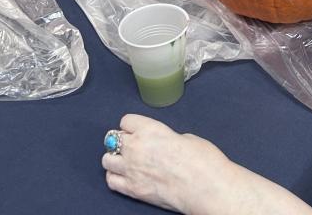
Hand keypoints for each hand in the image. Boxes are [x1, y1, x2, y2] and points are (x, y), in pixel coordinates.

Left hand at [103, 115, 236, 214]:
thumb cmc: (201, 160)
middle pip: (113, 138)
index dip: (132, 125)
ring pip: (107, 159)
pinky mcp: (132, 190)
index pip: (126, 121)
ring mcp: (132, 169)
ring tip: (125, 161)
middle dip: (121, 141)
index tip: (136, 129)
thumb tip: (161, 145)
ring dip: (115, 158)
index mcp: (150, 129)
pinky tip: (124, 176)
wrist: (205, 186)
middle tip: (131, 145)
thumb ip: (166, 138)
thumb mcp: (185, 138)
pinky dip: (115, 177)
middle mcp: (136, 147)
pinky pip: (111, 181)